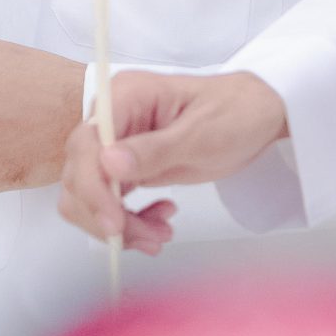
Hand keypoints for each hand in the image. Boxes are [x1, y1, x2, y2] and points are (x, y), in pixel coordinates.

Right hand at [58, 70, 286, 252]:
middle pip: (79, 174)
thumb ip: (155, 150)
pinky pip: (108, 202)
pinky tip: (160, 221)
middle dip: (106, 214)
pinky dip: (128, 222)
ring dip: (117, 225)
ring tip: (160, 234)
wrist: (256, 117)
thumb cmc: (235, 114)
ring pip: (88, 195)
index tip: (116, 223)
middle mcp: (110, 118)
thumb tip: (109, 163)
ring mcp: (116, 144)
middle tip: (148, 238)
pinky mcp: (125, 167)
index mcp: (124, 96)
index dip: (94, 188)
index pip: (86, 145)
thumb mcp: (201, 134)